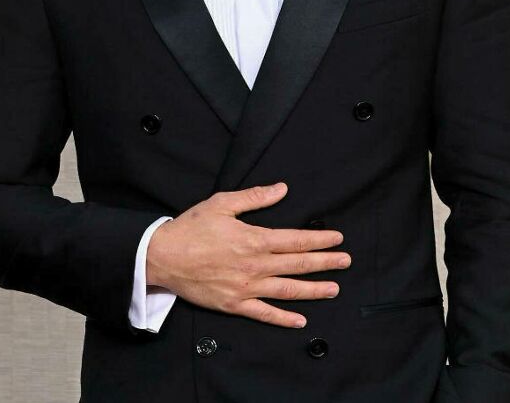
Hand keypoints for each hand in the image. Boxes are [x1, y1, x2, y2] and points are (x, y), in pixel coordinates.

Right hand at [146, 181, 350, 327]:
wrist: (163, 257)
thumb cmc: (192, 227)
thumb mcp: (222, 203)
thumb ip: (255, 198)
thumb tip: (282, 189)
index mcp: (254, 239)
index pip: (295, 240)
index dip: (319, 240)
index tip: (337, 238)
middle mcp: (255, 265)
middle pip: (298, 265)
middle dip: (325, 263)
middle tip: (346, 261)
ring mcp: (246, 288)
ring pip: (288, 290)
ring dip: (313, 290)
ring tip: (334, 289)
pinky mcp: (235, 304)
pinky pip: (265, 314)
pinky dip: (284, 319)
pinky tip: (301, 320)